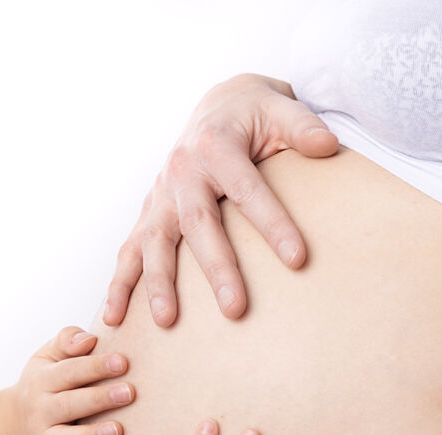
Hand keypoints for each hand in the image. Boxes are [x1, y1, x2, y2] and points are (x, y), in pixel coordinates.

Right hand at [4, 326, 134, 434]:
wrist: (14, 423)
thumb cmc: (46, 383)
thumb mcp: (48, 357)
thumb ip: (67, 341)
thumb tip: (88, 339)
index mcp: (42, 381)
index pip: (69, 372)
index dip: (94, 366)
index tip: (123, 362)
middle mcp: (40, 412)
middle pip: (69, 404)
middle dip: (99, 398)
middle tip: (130, 392)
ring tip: (118, 431)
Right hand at [103, 73, 339, 327]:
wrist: (219, 107)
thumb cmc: (256, 115)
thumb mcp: (282, 110)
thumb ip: (303, 127)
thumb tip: (328, 144)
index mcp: (217, 146)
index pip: (248, 191)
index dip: (273, 224)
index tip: (298, 259)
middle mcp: (182, 170)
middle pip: (198, 224)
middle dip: (216, 268)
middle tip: (236, 310)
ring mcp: (161, 194)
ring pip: (154, 241)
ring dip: (158, 283)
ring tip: (167, 321)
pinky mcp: (150, 213)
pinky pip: (129, 251)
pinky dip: (119, 285)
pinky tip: (113, 319)